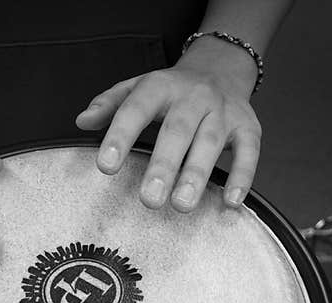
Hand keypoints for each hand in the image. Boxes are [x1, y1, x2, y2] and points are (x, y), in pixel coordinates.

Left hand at [76, 39, 260, 211]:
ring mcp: (223, 111)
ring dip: (197, 174)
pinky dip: (243, 177)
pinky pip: (249, 151)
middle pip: (178, 130)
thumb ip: (109, 104)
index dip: (121, 136)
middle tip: (149, 200)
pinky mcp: (248, 126)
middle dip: (164, 165)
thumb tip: (82, 121)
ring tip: (182, 206)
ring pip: (211, 142)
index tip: (106, 166)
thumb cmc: (171, 90)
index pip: (136, 108)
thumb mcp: (137, 88)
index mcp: (160, 86)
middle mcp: (194, 97)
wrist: (221, 68)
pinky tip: (230, 202)